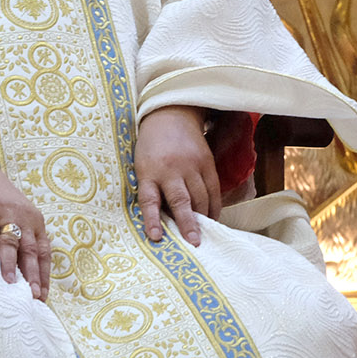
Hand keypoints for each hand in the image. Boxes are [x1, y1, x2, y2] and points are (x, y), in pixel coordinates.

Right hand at [0, 130, 50, 298]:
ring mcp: (6, 211)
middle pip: (31, 250)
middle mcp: (25, 216)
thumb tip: (21, 273)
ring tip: (9, 283)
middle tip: (32, 296)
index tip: (43, 296)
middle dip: (32, 275)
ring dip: (9, 263)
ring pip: (10, 241)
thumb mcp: (13, 218)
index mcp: (35, 222)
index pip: (44, 252)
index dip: (44, 274)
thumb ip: (19, 240)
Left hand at [135, 106, 220, 245]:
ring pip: (200, 197)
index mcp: (148, 172)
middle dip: (188, 223)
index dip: (152, 220)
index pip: (149, 200)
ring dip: (203, 218)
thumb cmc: (152, 146)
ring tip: (203, 236)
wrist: (171, 114)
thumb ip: (151, 189)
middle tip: (194, 242)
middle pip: (180, 200)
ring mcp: (191, 165)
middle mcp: (170, 169)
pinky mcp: (207, 162)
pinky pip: (213, 189)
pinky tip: (212, 218)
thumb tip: (163, 222)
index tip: (156, 237)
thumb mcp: (142, 165)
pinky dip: (214, 206)